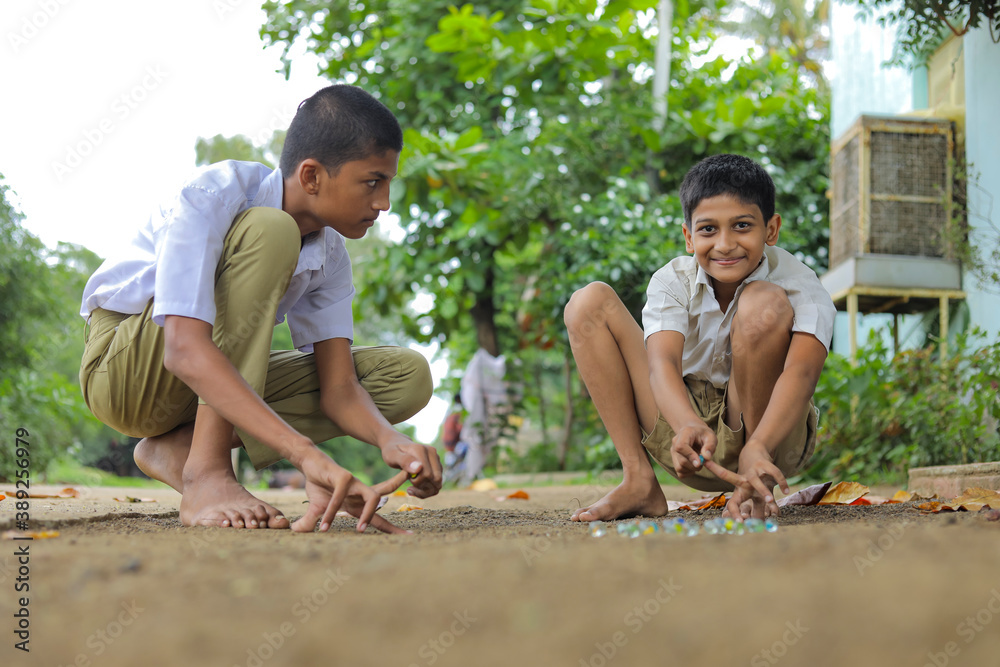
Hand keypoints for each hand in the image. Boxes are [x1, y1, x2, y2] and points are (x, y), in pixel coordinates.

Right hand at [291, 450, 407, 533]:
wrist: (309, 464)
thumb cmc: (318, 485)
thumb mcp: (316, 509)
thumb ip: (311, 521)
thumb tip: (297, 531)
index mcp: (358, 504)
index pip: (378, 518)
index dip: (391, 528)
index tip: (409, 536)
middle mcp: (361, 494)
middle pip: (387, 505)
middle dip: (395, 519)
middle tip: (405, 535)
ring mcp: (354, 484)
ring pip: (372, 498)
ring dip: (367, 515)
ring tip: (360, 530)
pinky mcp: (343, 478)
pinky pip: (340, 496)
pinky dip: (332, 511)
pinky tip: (324, 525)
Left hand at [380, 438, 442, 498]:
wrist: (396, 444)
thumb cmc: (392, 451)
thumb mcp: (392, 456)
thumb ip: (404, 461)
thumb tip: (419, 468)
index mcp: (422, 450)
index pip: (427, 474)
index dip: (417, 482)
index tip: (406, 480)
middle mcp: (432, 453)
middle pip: (436, 479)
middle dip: (422, 488)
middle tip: (409, 488)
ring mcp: (436, 459)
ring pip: (438, 483)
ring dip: (426, 491)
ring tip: (412, 489)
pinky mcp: (437, 465)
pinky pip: (437, 483)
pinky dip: (427, 490)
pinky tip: (416, 489)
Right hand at [670, 422, 716, 476]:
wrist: (695, 432)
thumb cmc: (704, 434)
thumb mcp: (711, 437)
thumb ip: (710, 446)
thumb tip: (706, 457)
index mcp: (684, 433)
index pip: (681, 446)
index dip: (690, 456)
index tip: (700, 463)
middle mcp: (675, 442)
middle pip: (681, 460)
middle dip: (694, 465)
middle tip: (704, 462)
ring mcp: (673, 452)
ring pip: (679, 467)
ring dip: (692, 469)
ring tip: (699, 463)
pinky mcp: (674, 459)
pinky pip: (680, 472)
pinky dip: (688, 473)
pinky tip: (694, 466)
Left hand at [705, 446, 789, 518]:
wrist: (755, 451)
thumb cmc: (754, 479)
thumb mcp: (754, 494)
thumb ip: (758, 510)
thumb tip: (760, 525)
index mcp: (740, 491)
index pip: (732, 504)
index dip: (734, 513)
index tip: (739, 523)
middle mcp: (743, 482)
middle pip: (736, 494)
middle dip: (736, 503)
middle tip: (741, 518)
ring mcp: (753, 472)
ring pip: (756, 482)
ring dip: (763, 491)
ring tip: (769, 500)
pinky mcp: (764, 464)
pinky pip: (774, 473)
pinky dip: (781, 482)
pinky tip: (786, 490)